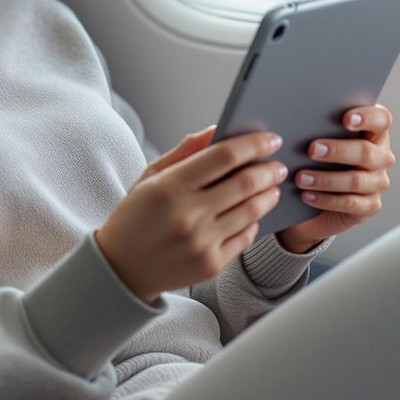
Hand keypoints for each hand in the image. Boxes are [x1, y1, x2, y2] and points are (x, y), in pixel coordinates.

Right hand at [96, 125, 289, 303]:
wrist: (121, 269)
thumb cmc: (136, 216)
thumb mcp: (150, 176)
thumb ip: (185, 151)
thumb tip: (217, 129)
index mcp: (170, 186)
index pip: (224, 156)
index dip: (253, 144)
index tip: (270, 138)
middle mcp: (188, 215)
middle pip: (245, 183)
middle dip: (269, 169)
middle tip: (278, 164)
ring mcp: (201, 242)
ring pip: (252, 211)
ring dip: (269, 194)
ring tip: (272, 186)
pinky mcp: (211, 264)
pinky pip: (246, 237)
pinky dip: (254, 221)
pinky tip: (253, 212)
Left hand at [275, 104, 394, 252]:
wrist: (319, 196)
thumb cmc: (319, 157)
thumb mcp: (320, 138)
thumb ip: (319, 125)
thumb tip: (295, 116)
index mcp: (373, 132)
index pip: (381, 119)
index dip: (367, 117)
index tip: (346, 119)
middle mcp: (380, 157)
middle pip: (367, 152)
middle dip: (337, 150)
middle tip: (311, 149)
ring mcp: (377, 182)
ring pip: (356, 180)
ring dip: (326, 179)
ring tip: (301, 178)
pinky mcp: (369, 205)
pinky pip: (349, 203)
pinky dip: (326, 200)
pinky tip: (307, 195)